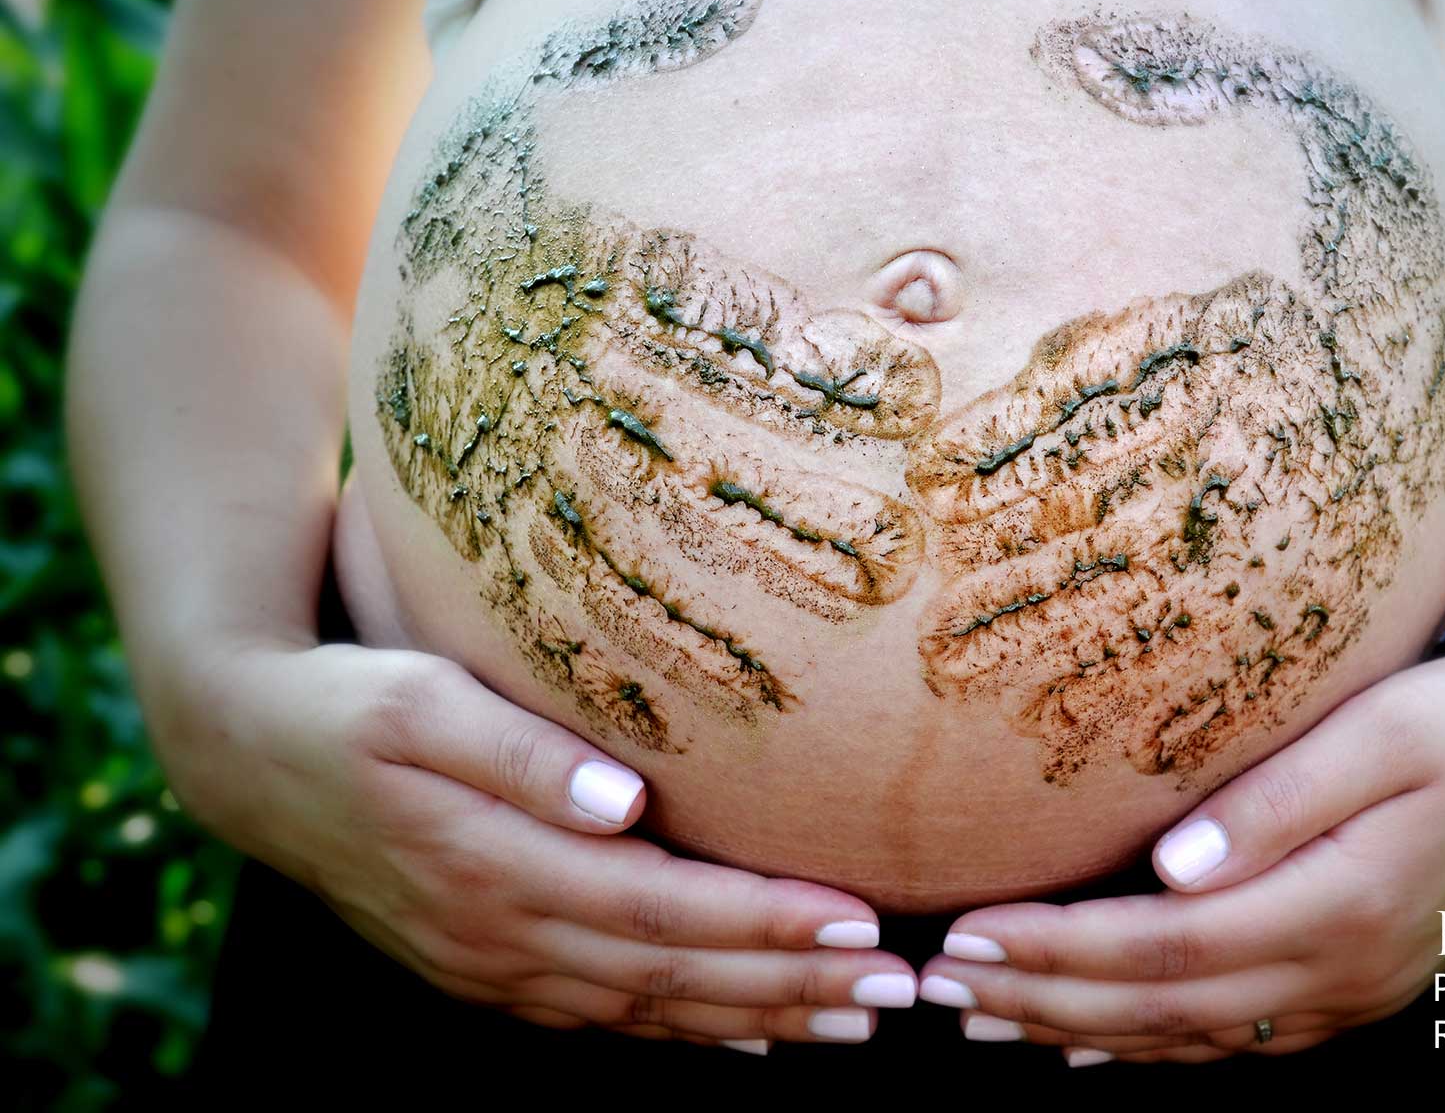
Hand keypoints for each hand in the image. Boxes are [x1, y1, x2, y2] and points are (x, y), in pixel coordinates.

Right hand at [143, 638, 917, 1049]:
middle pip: (672, 975)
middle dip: (793, 986)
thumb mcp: (421, 702)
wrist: (249, 752)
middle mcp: (502, 935)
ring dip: (758, 1019)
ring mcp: (493, 965)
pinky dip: (687, 1031)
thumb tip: (621, 799)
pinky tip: (753, 1038)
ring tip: (858, 1025)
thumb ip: (521, 752)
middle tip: (900, 993)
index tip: (858, 923)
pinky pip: (606, 1018)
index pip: (661, 909)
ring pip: (650, 1009)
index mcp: (495, 868)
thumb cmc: (349, 704)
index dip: (764, 922)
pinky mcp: (487, 967)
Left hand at [916, 626, 1444, 1063]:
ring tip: (983, 1019)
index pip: (1166, 947)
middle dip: (1044, 999)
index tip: (967, 935)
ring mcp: (1356, 991)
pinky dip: (1151, 1044)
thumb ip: (1274, 802)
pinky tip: (1087, 1044)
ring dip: (1080, 1030)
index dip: (1060, 950)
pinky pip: (1234, 1036)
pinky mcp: (1357, 983)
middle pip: (1165, 1006)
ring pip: (1192, 1035)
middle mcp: (1346, 971)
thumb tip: (1167, 868)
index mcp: (1342, 905)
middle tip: (939, 989)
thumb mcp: (1377, 734)